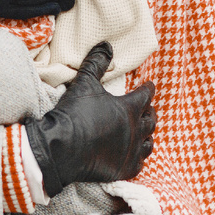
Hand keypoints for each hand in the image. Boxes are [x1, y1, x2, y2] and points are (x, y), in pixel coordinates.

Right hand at [23, 42, 155, 196]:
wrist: (63, 147)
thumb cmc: (75, 113)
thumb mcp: (84, 83)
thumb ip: (97, 62)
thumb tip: (107, 45)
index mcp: (130, 108)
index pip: (146, 95)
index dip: (148, 88)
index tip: (149, 85)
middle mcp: (136, 130)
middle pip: (151, 119)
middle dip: (150, 112)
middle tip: (147, 108)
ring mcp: (131, 151)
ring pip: (148, 142)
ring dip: (148, 135)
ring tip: (145, 132)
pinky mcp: (125, 169)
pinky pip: (140, 162)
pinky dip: (140, 156)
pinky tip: (136, 154)